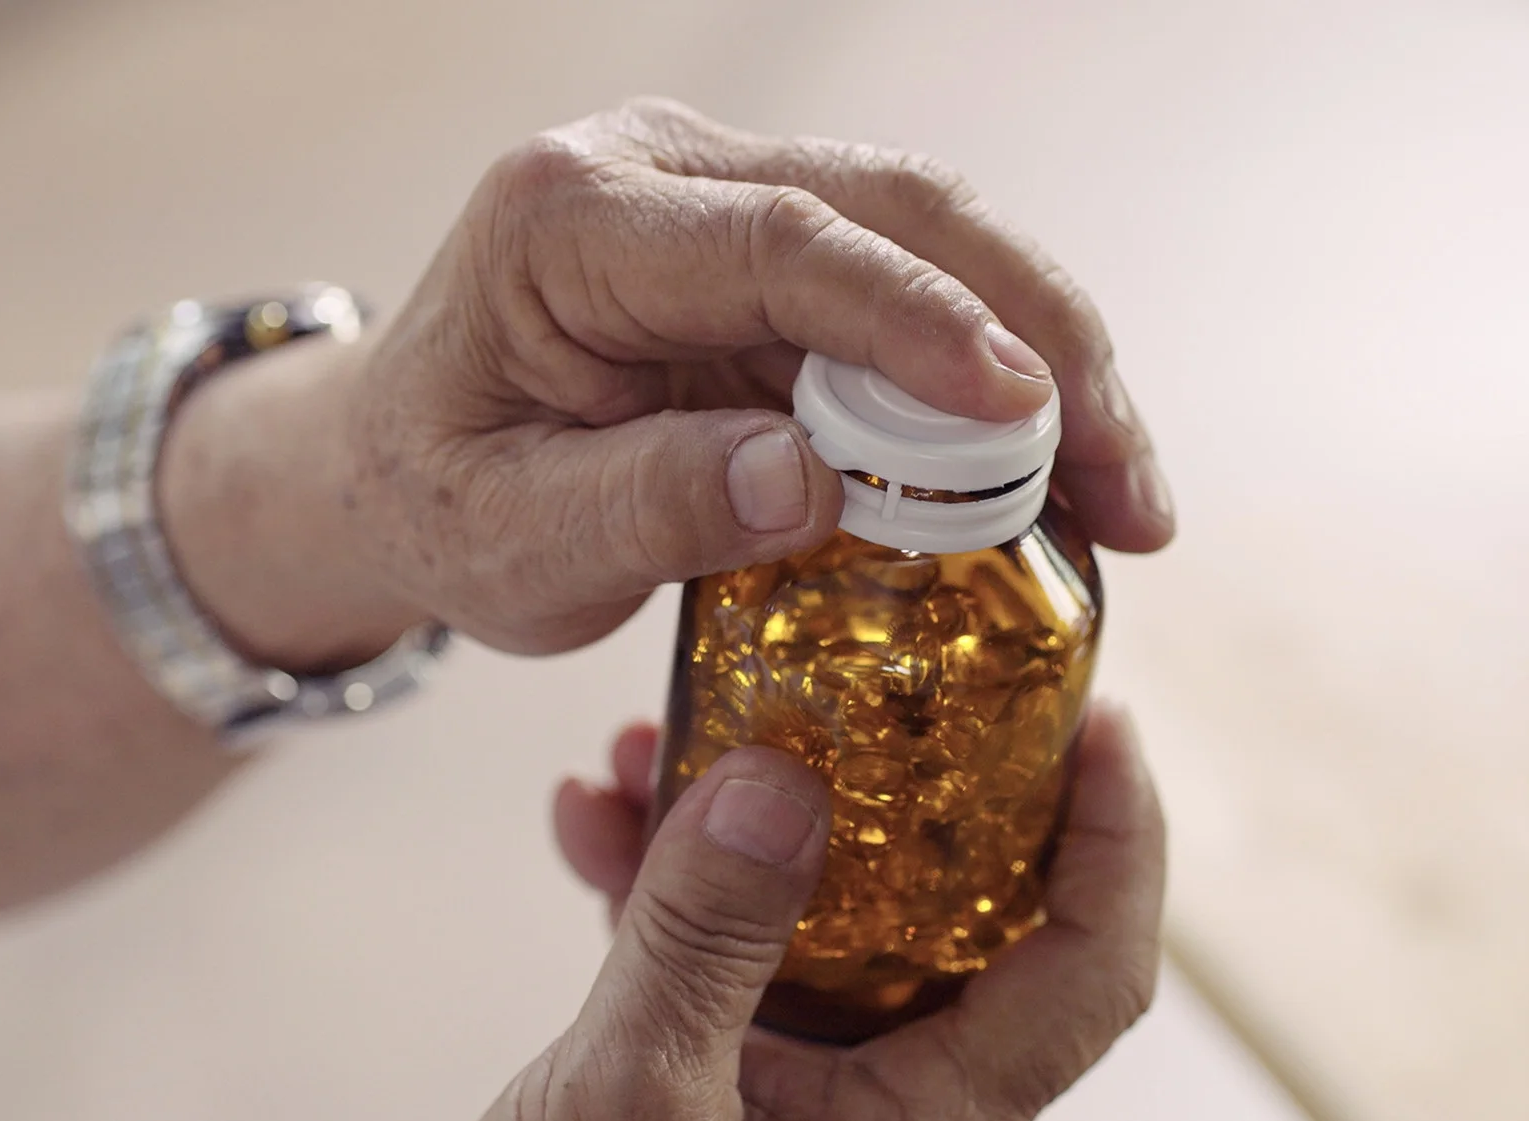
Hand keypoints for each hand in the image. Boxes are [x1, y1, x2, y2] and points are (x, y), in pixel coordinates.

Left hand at [162, 99, 1170, 666]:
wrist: (400, 461)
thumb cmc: (438, 498)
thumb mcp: (506, 541)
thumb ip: (641, 507)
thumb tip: (802, 484)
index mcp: (568, 219)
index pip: (779, 244)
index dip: (918, 321)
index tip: (1028, 412)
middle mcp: (659, 170)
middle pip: (892, 211)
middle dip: (1035, 339)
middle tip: (1127, 485)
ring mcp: (725, 192)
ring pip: (931, 237)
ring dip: (1044, 358)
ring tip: (1123, 493)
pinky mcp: (775, 240)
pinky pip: (914, 287)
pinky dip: (996, 377)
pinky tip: (1054, 470)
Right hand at [425, 704, 1164, 1120]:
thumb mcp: (633, 1098)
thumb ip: (705, 932)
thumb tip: (773, 783)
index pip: (1088, 969)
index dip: (1118, 840)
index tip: (1099, 725)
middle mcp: (898, 1117)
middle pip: (965, 921)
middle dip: (911, 786)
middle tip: (871, 681)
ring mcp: (820, 1113)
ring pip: (837, 930)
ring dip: (762, 829)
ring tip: (670, 739)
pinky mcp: (742, 1110)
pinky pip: (746, 972)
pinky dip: (686, 898)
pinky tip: (601, 836)